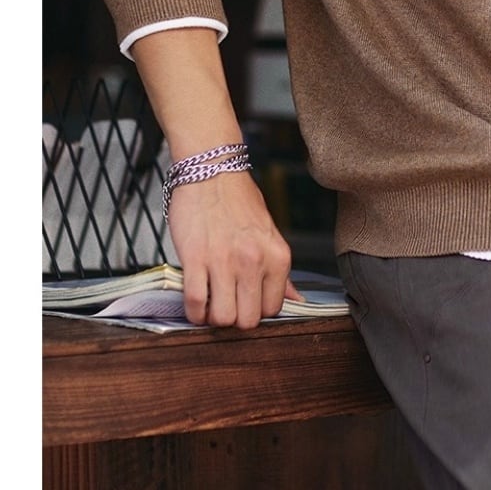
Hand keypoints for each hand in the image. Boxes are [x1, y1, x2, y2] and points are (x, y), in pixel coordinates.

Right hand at [167, 170, 301, 328]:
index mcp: (278, 256)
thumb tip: (296, 300)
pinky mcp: (196, 259)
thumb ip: (280, 271)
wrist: (211, 170)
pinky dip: (194, 311)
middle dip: (236, 317)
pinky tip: (196, 301)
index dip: (257, 309)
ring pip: (222, 318)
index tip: (246, 301)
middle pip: (248, 320)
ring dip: (213, 317)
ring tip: (211, 301)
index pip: (273, 309)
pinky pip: (195, 303)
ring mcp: (225, 261)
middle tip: (227, 303)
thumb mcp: (269, 233)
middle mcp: (254, 261)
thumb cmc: (239, 199)